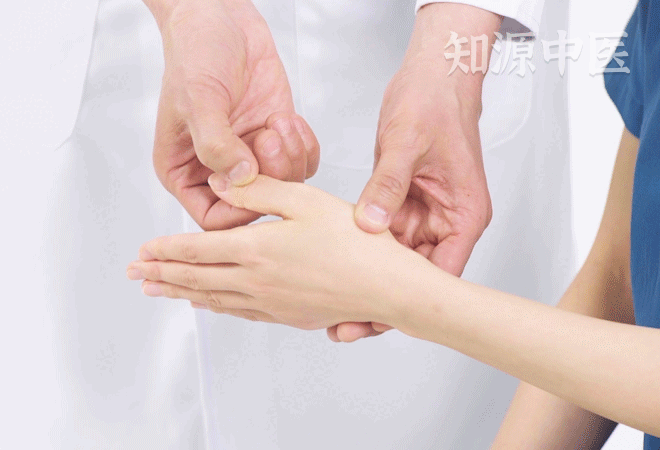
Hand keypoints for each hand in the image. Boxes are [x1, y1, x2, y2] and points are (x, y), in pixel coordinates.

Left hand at [127, 175, 436, 331]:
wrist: (388, 288)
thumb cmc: (354, 242)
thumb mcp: (306, 200)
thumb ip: (260, 191)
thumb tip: (222, 182)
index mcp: (256, 249)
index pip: (197, 250)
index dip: (166, 250)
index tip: (142, 250)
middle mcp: (255, 280)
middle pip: (196, 278)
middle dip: (161, 275)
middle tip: (134, 276)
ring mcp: (270, 302)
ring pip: (213, 298)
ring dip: (181, 293)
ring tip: (159, 292)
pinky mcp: (287, 315)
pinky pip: (239, 311)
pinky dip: (215, 307)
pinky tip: (208, 306)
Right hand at [148, 0, 318, 229]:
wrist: (221, 17)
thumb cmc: (195, 52)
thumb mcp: (198, 99)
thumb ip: (216, 144)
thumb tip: (239, 178)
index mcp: (184, 170)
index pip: (213, 219)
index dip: (238, 209)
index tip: (253, 182)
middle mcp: (218, 168)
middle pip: (254, 205)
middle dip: (270, 177)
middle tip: (268, 139)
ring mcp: (250, 154)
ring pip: (282, 187)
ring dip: (289, 158)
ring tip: (277, 122)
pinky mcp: (276, 138)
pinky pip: (302, 164)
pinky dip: (304, 146)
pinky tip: (287, 118)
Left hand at [331, 3, 500, 341]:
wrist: (433, 77)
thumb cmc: (434, 103)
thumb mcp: (409, 143)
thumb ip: (388, 185)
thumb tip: (370, 224)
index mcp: (464, 214)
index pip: (444, 273)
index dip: (413, 302)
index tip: (382, 321)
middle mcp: (446, 221)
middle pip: (415, 276)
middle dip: (382, 301)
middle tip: (346, 327)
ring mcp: (423, 215)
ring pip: (394, 261)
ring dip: (366, 281)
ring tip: (333, 309)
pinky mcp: (401, 205)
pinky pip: (379, 237)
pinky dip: (358, 252)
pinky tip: (330, 269)